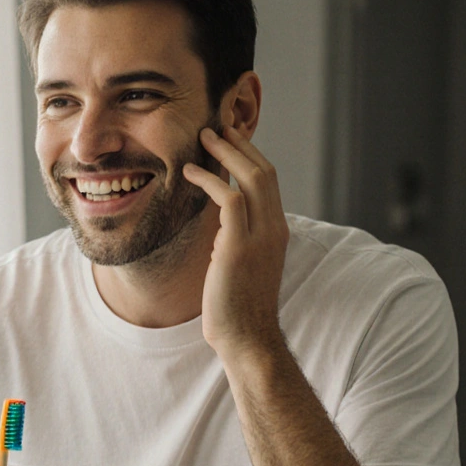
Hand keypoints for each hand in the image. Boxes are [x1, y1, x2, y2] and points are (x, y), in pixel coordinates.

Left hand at [183, 126, 289, 357]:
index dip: (250, 155)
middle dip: (241, 144)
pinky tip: (189, 173)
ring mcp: (261, 238)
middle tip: (218, 126)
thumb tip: (221, 226)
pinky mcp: (239, 247)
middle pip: (265, 171)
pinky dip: (210, 179)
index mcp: (277, 232)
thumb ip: (236, 240)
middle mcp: (274, 229)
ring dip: (226, 153)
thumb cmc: (237, 308)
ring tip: (203, 137)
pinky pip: (230, 199)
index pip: (269, 181)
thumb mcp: (240, 265)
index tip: (230, 138)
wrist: (246, 339)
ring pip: (253, 178)